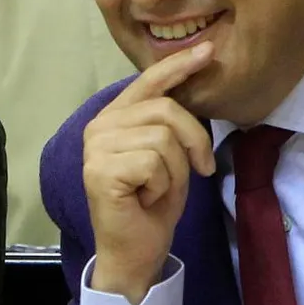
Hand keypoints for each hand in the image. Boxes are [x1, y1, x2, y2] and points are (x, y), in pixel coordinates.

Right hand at [82, 43, 216, 304]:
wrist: (134, 252)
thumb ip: (170, 122)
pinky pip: (154, 163)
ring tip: (158, 190)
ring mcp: (96, 148)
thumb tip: (197, 78)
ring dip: (176, 171)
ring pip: (164, 138)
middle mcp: (99, 126)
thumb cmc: (153, 204)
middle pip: (166, 110)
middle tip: (193, 172)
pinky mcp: (101, 171)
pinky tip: (145, 200)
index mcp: (114, 117)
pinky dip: (162, 187)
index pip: (148, 81)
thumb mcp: (169, 155)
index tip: (207, 52)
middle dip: (192, 143)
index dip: (178, 66)